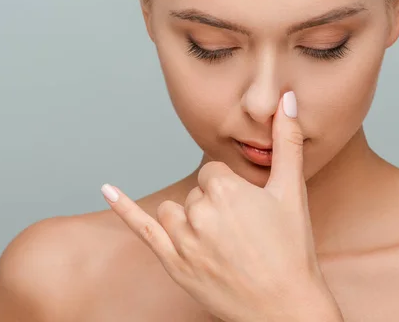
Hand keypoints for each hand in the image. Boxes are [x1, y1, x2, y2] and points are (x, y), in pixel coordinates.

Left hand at [101, 91, 342, 321]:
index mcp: (226, 189)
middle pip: (197, 193)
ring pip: (177, 211)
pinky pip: (143, 229)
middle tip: (244, 234)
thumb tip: (286, 98)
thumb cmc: (292, 250)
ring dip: (192, 219)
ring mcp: (184, 240)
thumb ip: (287, 141)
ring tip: (223, 242)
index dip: (232, 192)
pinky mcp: (174, 263)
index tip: (249, 212)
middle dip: (216, 207)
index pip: (214, 173)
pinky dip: (123, 209)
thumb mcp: (292, 191)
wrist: (285, 307)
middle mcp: (200, 212)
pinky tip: (106, 190)